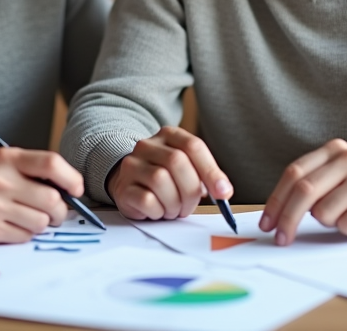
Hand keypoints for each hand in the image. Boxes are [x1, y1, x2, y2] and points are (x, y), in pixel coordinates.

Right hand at [0, 148, 83, 242]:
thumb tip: (68, 190)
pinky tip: (9, 227)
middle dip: (59, 211)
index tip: (76, 190)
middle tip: (54, 214)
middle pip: (52, 199)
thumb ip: (30, 170)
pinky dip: (23, 235)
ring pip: (40, 222)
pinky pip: (23, 237)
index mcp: (7, 158)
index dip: (71, 179)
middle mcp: (1, 179)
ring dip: (40, 225)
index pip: (52, 163)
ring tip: (26, 219)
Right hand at [107, 126, 232, 220]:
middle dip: (190, 190)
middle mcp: (147, 145)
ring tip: (173, 209)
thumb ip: (205, 176)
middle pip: (177, 162)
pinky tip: (158, 211)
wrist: (130, 184)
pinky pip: (147, 200)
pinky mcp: (123, 187)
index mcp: (168, 136)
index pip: (193, 146)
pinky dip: (159, 211)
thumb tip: (223, 192)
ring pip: (160, 180)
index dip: (211, 171)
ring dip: (174, 203)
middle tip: (190, 206)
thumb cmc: (166, 179)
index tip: (223, 193)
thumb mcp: (188, 170)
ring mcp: (132, 165)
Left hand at [260, 139, 346, 243]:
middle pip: (304, 192)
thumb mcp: (342, 177)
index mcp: (335, 150)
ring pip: (325, 213)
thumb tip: (277, 213)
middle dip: (287, 219)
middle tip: (281, 239)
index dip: (276, 200)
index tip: (267, 223)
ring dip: (331, 223)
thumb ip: (315, 184)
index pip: (294, 173)